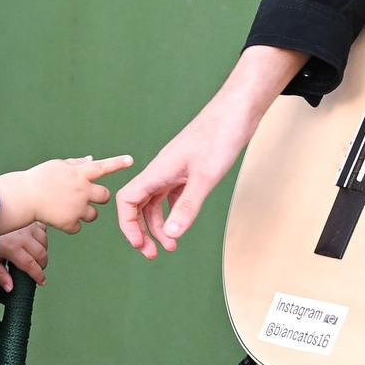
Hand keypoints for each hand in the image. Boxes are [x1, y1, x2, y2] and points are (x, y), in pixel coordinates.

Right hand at [0, 156, 132, 234]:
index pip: (102, 167)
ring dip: (85, 213)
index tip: (131, 160)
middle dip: (98, 198)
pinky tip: (58, 218)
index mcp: (79, 174)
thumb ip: (77, 164)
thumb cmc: (39, 178)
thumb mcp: (58, 166)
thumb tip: (92, 159)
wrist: (23, 197)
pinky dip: (71, 225)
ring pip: (93, 214)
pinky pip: (78, 227)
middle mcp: (81, 190)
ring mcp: (76, 207)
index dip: (117, 163)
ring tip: (67, 208)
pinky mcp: (69, 222)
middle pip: (104, 196)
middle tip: (83, 197)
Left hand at [0, 222, 48, 290]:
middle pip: (41, 253)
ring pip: (44, 239)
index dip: (38, 275)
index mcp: (12, 247)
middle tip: (38, 269)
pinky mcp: (25, 216)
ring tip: (37, 254)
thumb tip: (9, 286)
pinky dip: (40, 233)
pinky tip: (35, 237)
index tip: (41, 281)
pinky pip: (41, 226)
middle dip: (42, 264)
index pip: (31, 265)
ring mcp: (25, 223)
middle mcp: (22, 235)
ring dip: (43, 249)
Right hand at [117, 45, 308, 258]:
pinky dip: (174, 213)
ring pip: (156, 202)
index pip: (128, 201)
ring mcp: (174, 170)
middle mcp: (162, 171)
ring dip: (159, 225)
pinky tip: (183, 224)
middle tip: (153, 253)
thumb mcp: (205, 176)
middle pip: (139, 205)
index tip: (140, 245)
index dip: (128, 225)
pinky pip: (172, 196)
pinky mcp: (189, 170)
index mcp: (158, 171)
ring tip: (172, 245)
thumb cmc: (220, 136)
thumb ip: (188, 206)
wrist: (237, 111)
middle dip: (142, 231)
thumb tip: (171, 235)